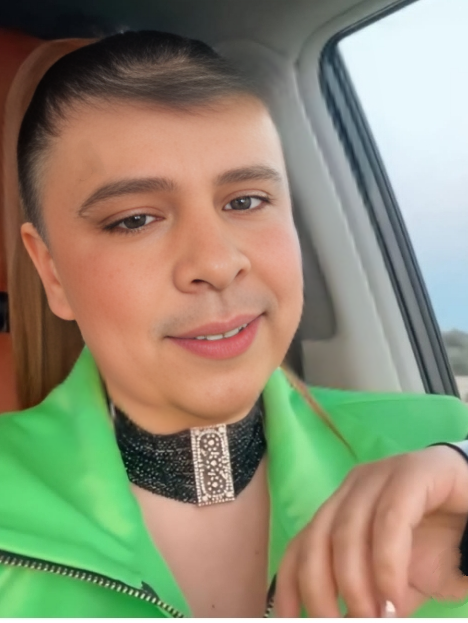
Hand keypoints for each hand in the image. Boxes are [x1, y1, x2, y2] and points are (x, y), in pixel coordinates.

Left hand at [275, 445, 467, 616]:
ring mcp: (381, 475)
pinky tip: (394, 595)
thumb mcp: (395, 585)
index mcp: (341, 509)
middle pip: (316, 540)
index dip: (288, 588)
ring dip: (355, 585)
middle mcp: (353, 488)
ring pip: (346, 531)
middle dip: (321, 593)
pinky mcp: (414, 473)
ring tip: (372, 619)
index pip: (300, 547)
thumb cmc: (441, 549)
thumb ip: (367, 602)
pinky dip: (386, 563)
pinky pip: (389, 520)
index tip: (290, 622)